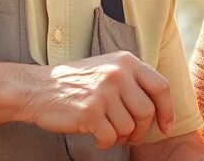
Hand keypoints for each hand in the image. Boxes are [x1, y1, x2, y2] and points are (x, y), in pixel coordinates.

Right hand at [20, 51, 173, 147]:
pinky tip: (95, 136)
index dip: (167, 110)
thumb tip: (159, 107)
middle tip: (131, 136)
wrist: (36, 88)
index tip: (165, 125)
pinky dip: (105, 142)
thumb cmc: (74, 83)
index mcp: (125, 61)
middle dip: (142, 130)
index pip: (161, 86)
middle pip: (147, 111)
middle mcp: (117, 73)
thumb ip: (132, 80)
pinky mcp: (90, 111)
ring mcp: (103, 91)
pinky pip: (110, 137)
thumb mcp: (107, 68)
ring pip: (129, 127)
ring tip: (107, 131)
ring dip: (120, 136)